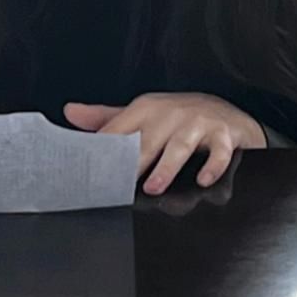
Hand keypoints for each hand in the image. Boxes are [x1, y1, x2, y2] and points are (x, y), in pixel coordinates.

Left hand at [64, 92, 265, 196]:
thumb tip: (70, 112)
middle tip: (116, 184)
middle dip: (132, 161)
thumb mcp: (143, 114)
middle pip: (147, 140)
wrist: (225, 111)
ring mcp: (198, 123)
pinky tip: (204, 181)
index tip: (90, 172)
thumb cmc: (177, 117)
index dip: (105, 150)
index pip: (120, 130)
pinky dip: (213, 166)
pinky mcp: (223, 135)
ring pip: (180, 146)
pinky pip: (219, 152)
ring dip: (166, 168)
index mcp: (146, 109)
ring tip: (152, 188)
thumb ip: (108, 118)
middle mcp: (171, 113)